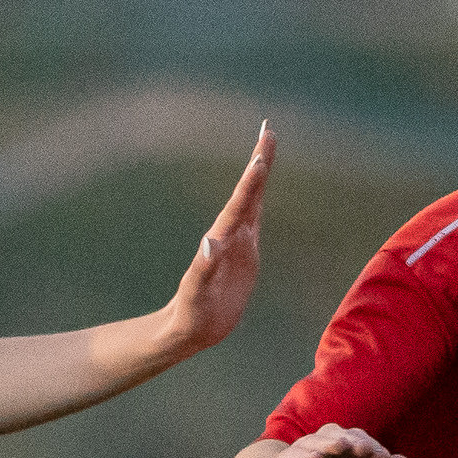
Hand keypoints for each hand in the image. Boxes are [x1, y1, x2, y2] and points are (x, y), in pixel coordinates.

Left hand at [154, 124, 273, 361]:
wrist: (191, 326)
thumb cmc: (190, 313)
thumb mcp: (196, 294)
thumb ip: (202, 269)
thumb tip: (210, 242)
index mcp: (221, 240)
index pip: (239, 205)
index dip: (251, 180)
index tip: (261, 155)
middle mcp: (230, 235)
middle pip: (248, 193)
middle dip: (258, 162)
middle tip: (267, 132)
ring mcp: (238, 242)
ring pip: (252, 201)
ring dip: (259, 175)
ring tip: (265, 149)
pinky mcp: (244, 254)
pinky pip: (254, 219)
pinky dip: (258, 199)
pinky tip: (260, 190)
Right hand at [269, 423, 406, 457]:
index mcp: (349, 447)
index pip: (363, 442)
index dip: (372, 448)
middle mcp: (329, 442)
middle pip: (343, 436)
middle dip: (354, 442)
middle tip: (364, 449)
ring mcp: (308, 448)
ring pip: (319, 440)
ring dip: (331, 443)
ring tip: (341, 447)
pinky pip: (297, 455)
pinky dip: (306, 456)